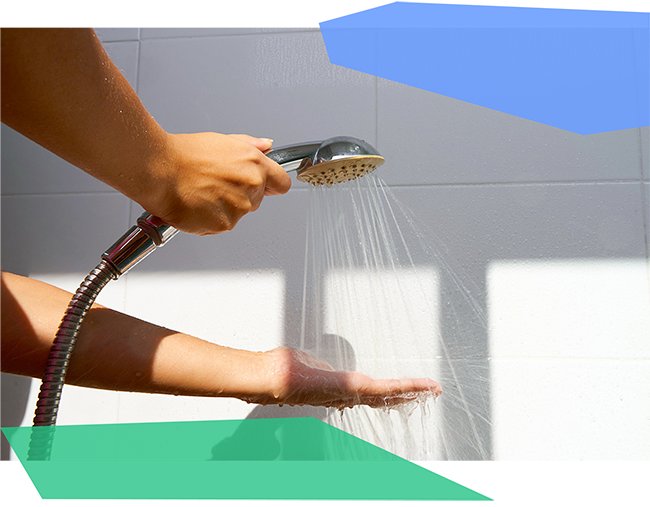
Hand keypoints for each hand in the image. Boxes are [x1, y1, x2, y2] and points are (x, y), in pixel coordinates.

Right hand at [145, 132, 291, 235]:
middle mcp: (251, 187)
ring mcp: (238, 208)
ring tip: (202, 192)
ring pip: (238, 214)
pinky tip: (197, 204)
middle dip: (241, 194)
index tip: (267, 186)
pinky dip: (209, 219)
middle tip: (216, 184)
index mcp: (255, 165)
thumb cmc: (184, 154)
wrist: (159, 170)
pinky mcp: (223, 225)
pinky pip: (221, 226)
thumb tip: (266, 145)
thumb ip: (250, 145)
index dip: (273, 185)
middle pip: (257, 200)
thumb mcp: (223, 141)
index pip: (281, 183)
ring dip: (224, 207)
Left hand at [249, 347, 441, 408]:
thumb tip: (319, 363)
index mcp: (337, 387)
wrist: (271, 377)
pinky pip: (384, 388)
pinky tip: (421, 386)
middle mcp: (346, 394)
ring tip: (432, 389)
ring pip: (388, 393)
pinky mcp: (352, 388)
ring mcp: (350, 392)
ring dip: (412, 390)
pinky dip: (405, 387)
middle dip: (407, 394)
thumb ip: (318, 365)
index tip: (404, 390)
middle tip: (430, 391)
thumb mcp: (307, 363)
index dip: (388, 392)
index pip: (368, 391)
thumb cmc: (282, 370)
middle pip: (384, 396)